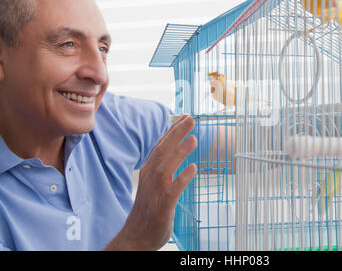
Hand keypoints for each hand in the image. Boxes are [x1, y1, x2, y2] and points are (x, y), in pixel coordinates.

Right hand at [105, 115, 196, 249]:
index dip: (172, 130)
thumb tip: (174, 150)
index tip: (184, 117)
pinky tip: (194, 168)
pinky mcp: (162, 206)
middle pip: (163, 151)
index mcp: (149, 170)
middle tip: (191, 119)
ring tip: (193, 138)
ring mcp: (156, 191)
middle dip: (176, 133)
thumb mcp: (154, 183)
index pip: (161, 145)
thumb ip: (163, 166)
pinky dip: (182, 178)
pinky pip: (173, 190)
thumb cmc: (148, 209)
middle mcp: (151, 177)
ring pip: (167, 167)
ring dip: (180, 151)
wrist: (136, 236)